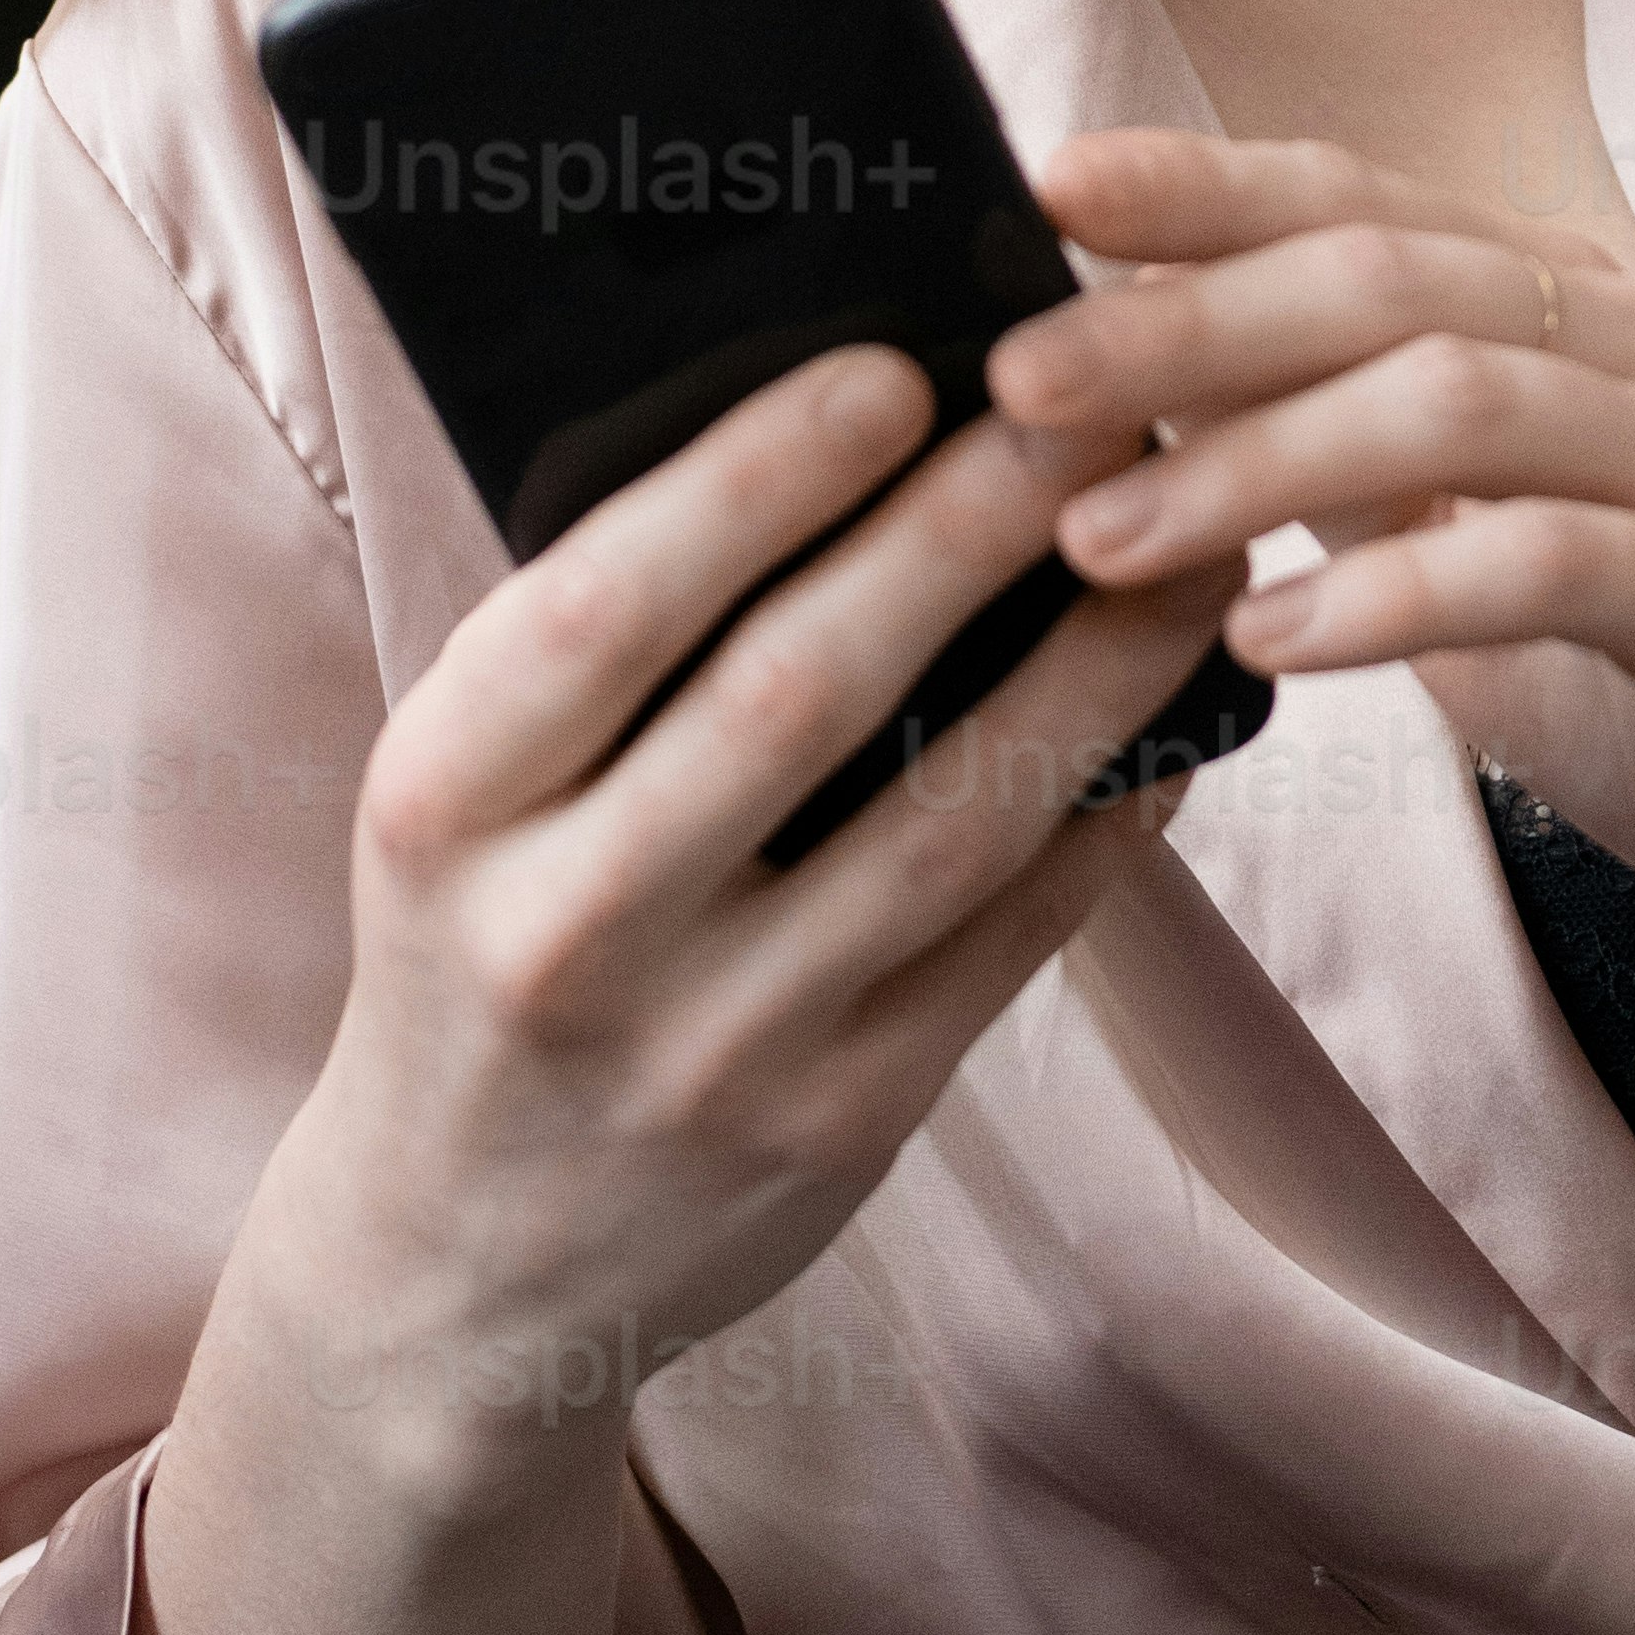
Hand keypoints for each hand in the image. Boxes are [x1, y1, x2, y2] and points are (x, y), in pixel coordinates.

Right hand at [244, 330, 1250, 1519]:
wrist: (457, 1265)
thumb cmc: (484, 946)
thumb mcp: (466, 802)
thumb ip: (601, 651)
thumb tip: (842, 430)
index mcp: (442, 809)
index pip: (603, 611)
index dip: (750, 482)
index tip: (887, 368)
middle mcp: (566, 931)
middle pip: (797, 694)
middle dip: (962, 530)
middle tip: (1090, 400)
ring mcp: (714, 1043)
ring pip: (948, 817)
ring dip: (1091, 663)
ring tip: (1192, 537)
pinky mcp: (841, 1123)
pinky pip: (1012, 934)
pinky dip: (1107, 808)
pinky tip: (1178, 708)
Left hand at [1001, 130, 1634, 1013]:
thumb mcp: (1509, 585)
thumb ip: (1374, 499)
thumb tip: (1159, 439)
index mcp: (1591, 319)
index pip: (1369, 201)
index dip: (1204, 184)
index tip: (1038, 181)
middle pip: (1387, 271)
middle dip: (1182, 316)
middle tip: (1018, 378)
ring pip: (1455, 393)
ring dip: (1258, 455)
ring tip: (1106, 533)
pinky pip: (1553, 557)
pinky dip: (1398, 592)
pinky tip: (1281, 642)